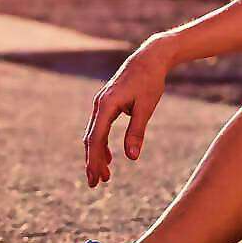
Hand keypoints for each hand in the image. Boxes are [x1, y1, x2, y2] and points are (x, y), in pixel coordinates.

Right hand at [82, 37, 174, 186]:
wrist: (149, 58)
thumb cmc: (149, 81)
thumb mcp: (146, 107)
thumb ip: (136, 131)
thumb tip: (132, 157)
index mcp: (107, 105)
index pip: (96, 138)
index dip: (94, 160)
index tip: (95, 178)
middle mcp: (100, 104)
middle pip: (92, 139)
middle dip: (93, 162)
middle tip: (95, 184)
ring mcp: (102, 104)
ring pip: (95, 134)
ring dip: (98, 155)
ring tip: (104, 177)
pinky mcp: (108, 104)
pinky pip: (101, 128)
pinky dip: (103, 144)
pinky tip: (110, 158)